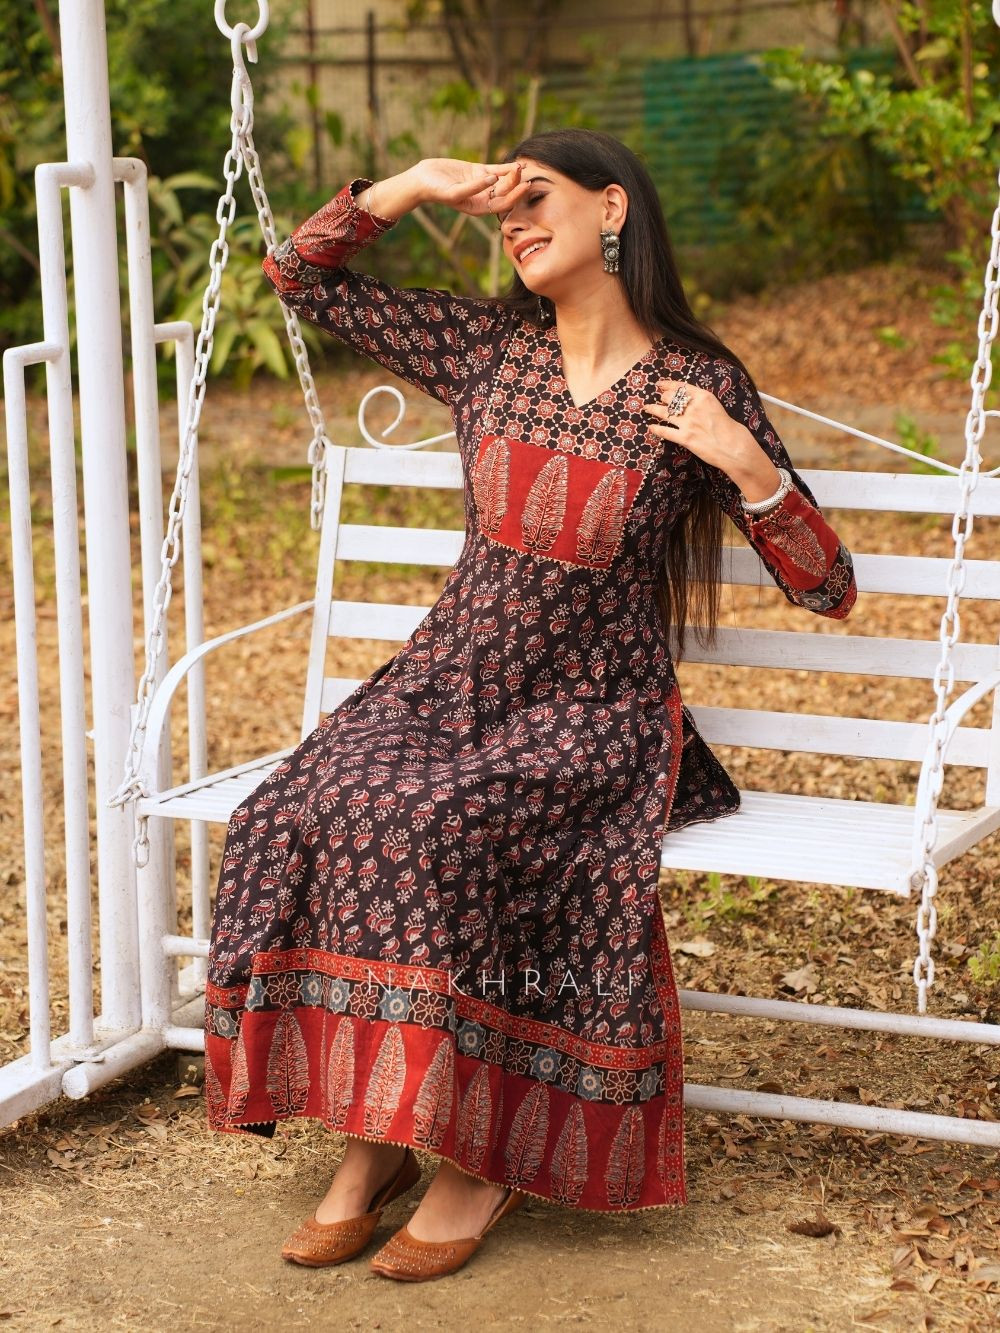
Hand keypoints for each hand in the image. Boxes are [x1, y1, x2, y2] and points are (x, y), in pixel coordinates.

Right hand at [411, 157, 531, 219]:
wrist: (423, 178)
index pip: (503, 205)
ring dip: (513, 174)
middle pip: (505, 192)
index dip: (515, 196)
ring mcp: (482, 184)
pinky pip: (496, 170)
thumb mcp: (455, 191)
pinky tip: (517, 164)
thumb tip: (493, 179)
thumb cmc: (436, 190)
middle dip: (515, 183)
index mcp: (479, 208)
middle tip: (522, 171)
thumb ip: (474, 187)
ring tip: (521, 166)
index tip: (525, 186)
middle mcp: (483, 198)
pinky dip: (506, 168)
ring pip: (502, 180)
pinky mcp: (478, 171)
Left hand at [643, 377, 780, 498]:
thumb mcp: (717, 407)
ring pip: (665, 412)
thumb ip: (703, 403)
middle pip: (671, 398)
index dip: (668, 385)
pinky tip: (651, 428)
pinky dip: (656, 429)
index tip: (660, 385)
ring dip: (653, 409)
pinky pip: (665, 432)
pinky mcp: (685, 438)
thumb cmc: (729, 429)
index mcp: (704, 397)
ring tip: (647, 408)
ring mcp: (689, 423)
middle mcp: (694, 407)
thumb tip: (690, 403)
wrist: (735, 446)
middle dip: (662, 398)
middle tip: (657, 399)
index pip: (681, 387)